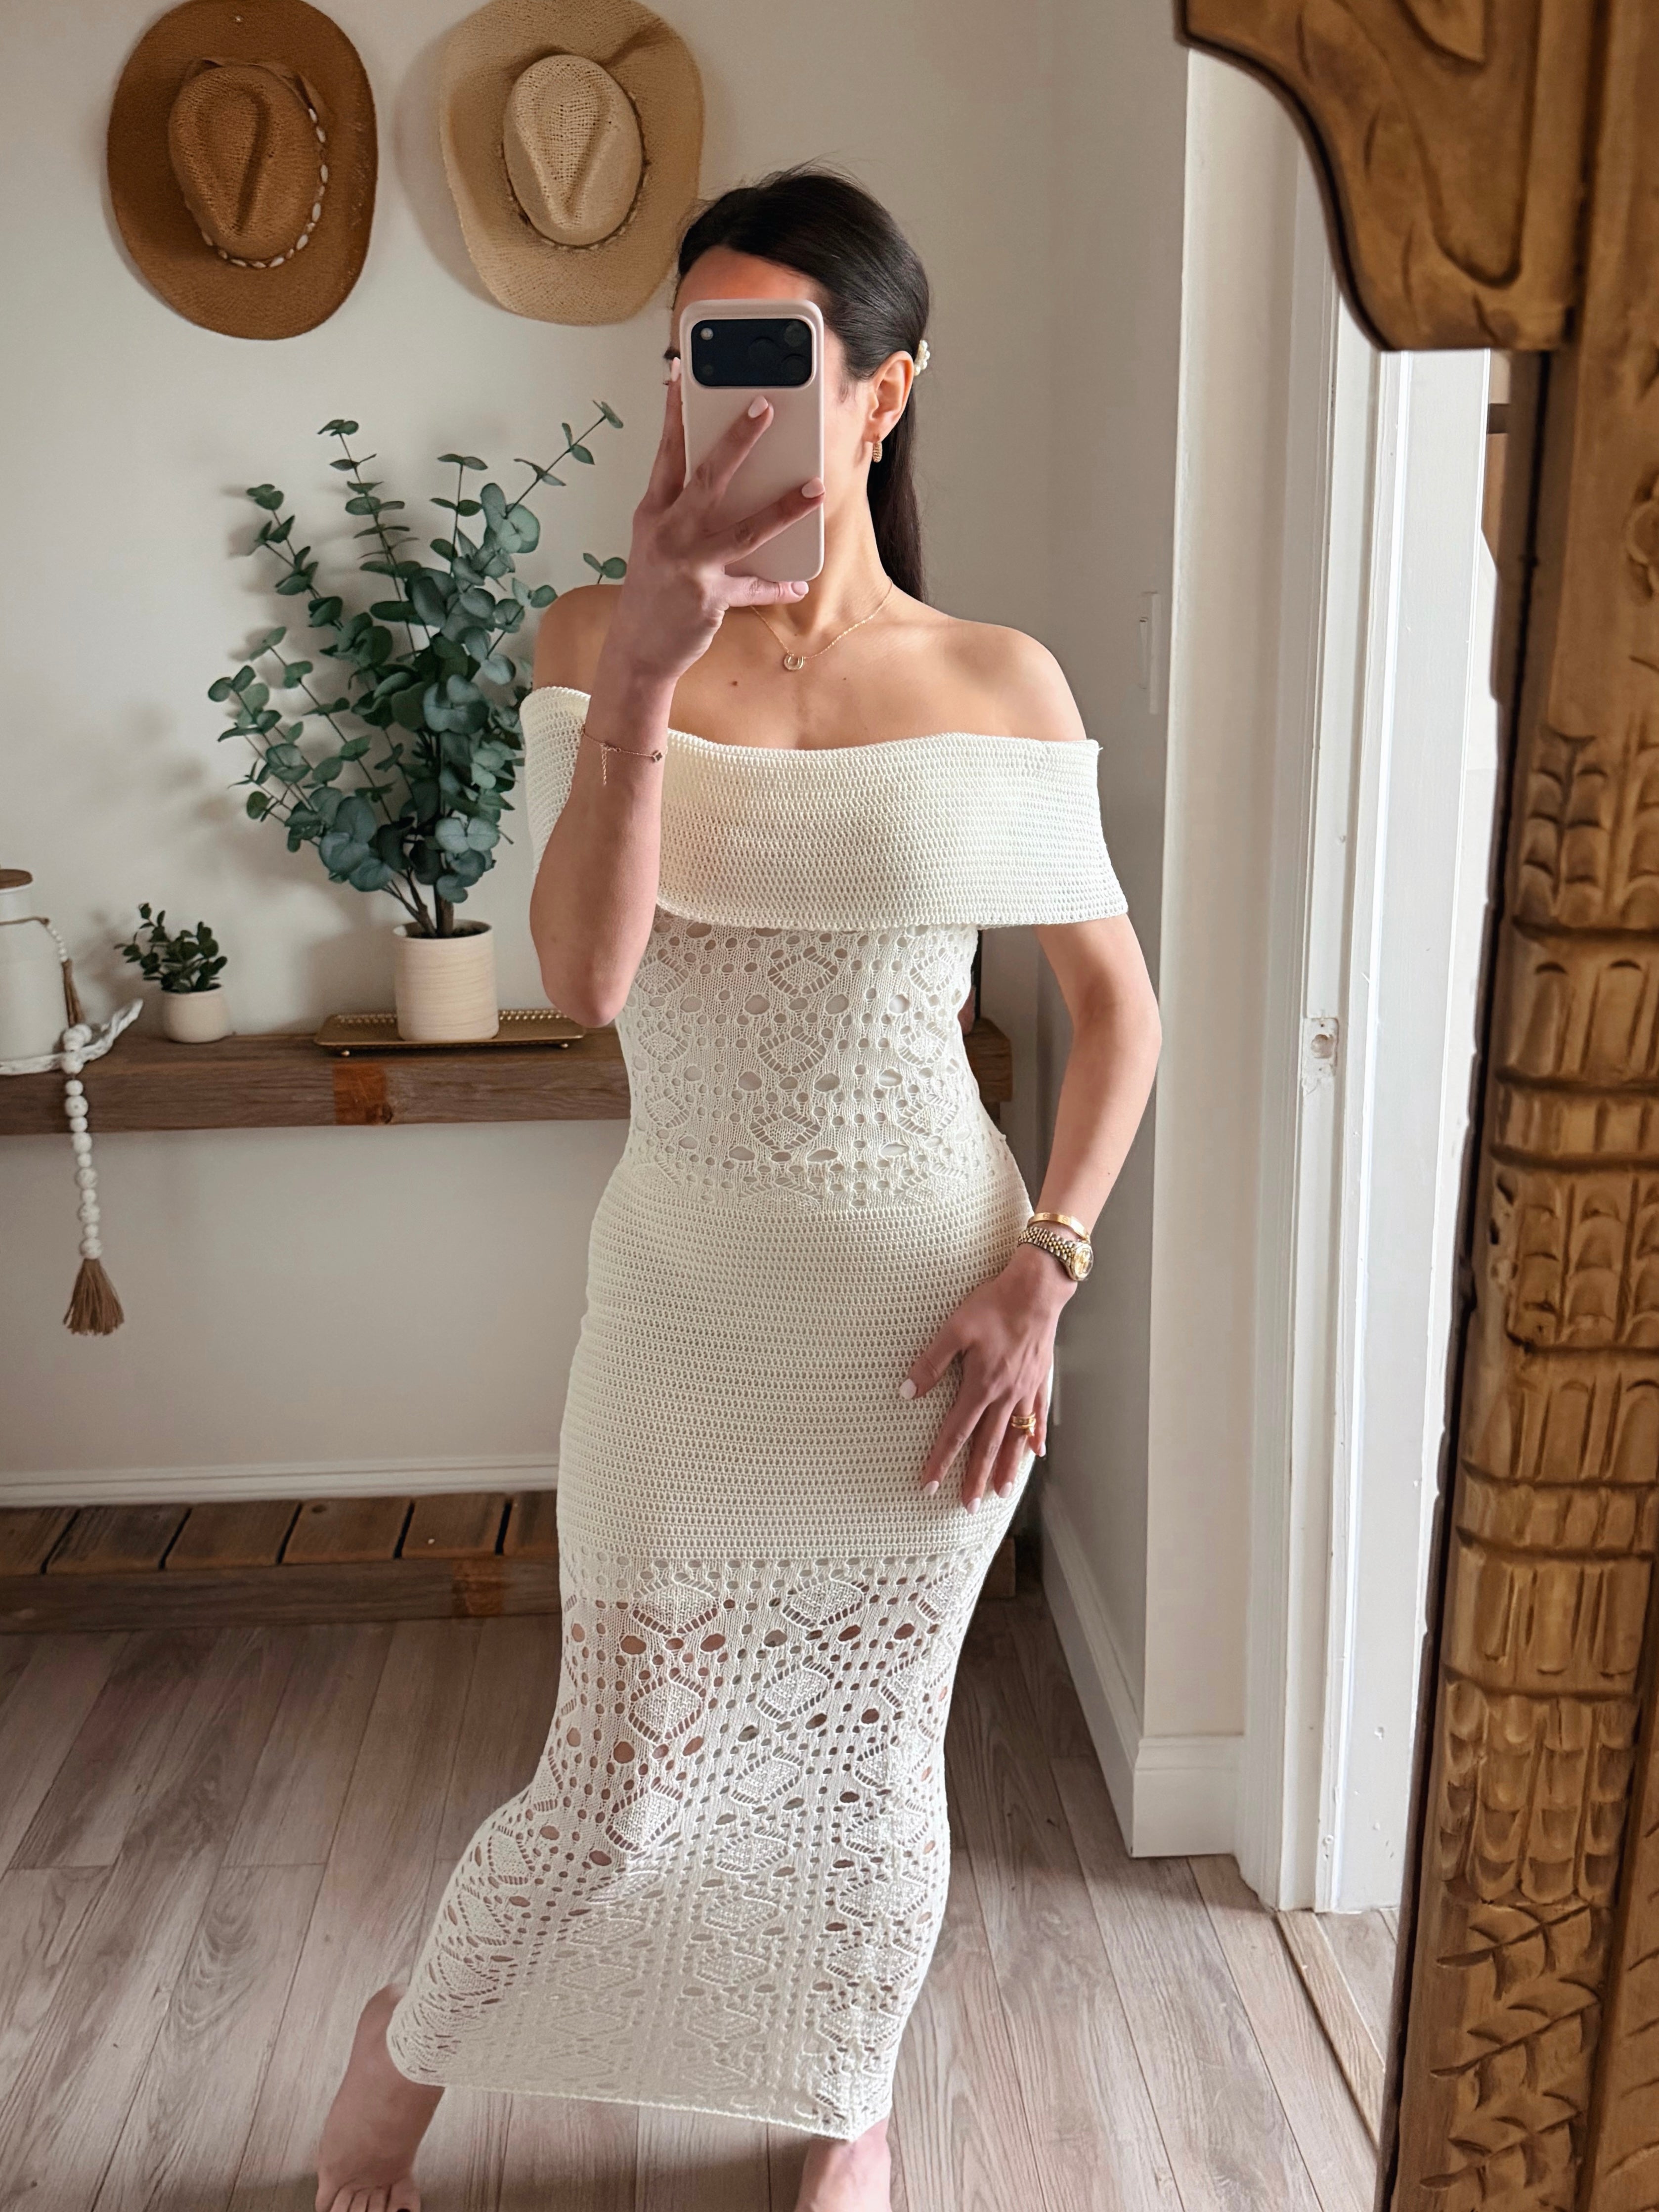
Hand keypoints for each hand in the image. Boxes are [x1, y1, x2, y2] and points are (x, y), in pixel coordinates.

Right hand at [603, 362, 825, 686]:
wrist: (637, 649)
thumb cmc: (651, 592)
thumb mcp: (655, 543)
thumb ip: (681, 510)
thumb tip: (720, 479)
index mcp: (653, 513)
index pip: (666, 454)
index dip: (674, 414)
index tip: (681, 375)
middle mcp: (668, 533)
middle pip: (707, 477)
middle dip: (738, 439)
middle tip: (765, 407)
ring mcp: (689, 565)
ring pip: (744, 529)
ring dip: (784, 508)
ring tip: (814, 488)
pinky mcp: (708, 598)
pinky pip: (753, 587)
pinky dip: (776, 586)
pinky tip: (796, 584)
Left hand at [902, 1244, 1074, 1510]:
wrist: (1036, 1290)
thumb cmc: (993, 1305)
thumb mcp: (955, 1329)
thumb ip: (931, 1362)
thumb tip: (907, 1392)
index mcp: (981, 1386)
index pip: (955, 1433)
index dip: (941, 1461)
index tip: (929, 1486)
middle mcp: (1005, 1396)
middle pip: (987, 1446)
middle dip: (975, 1478)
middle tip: (968, 1507)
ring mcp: (1026, 1392)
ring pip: (1015, 1439)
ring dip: (1007, 1468)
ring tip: (1001, 1494)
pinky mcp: (1041, 1381)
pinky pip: (1039, 1417)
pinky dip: (1036, 1438)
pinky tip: (1036, 1454)